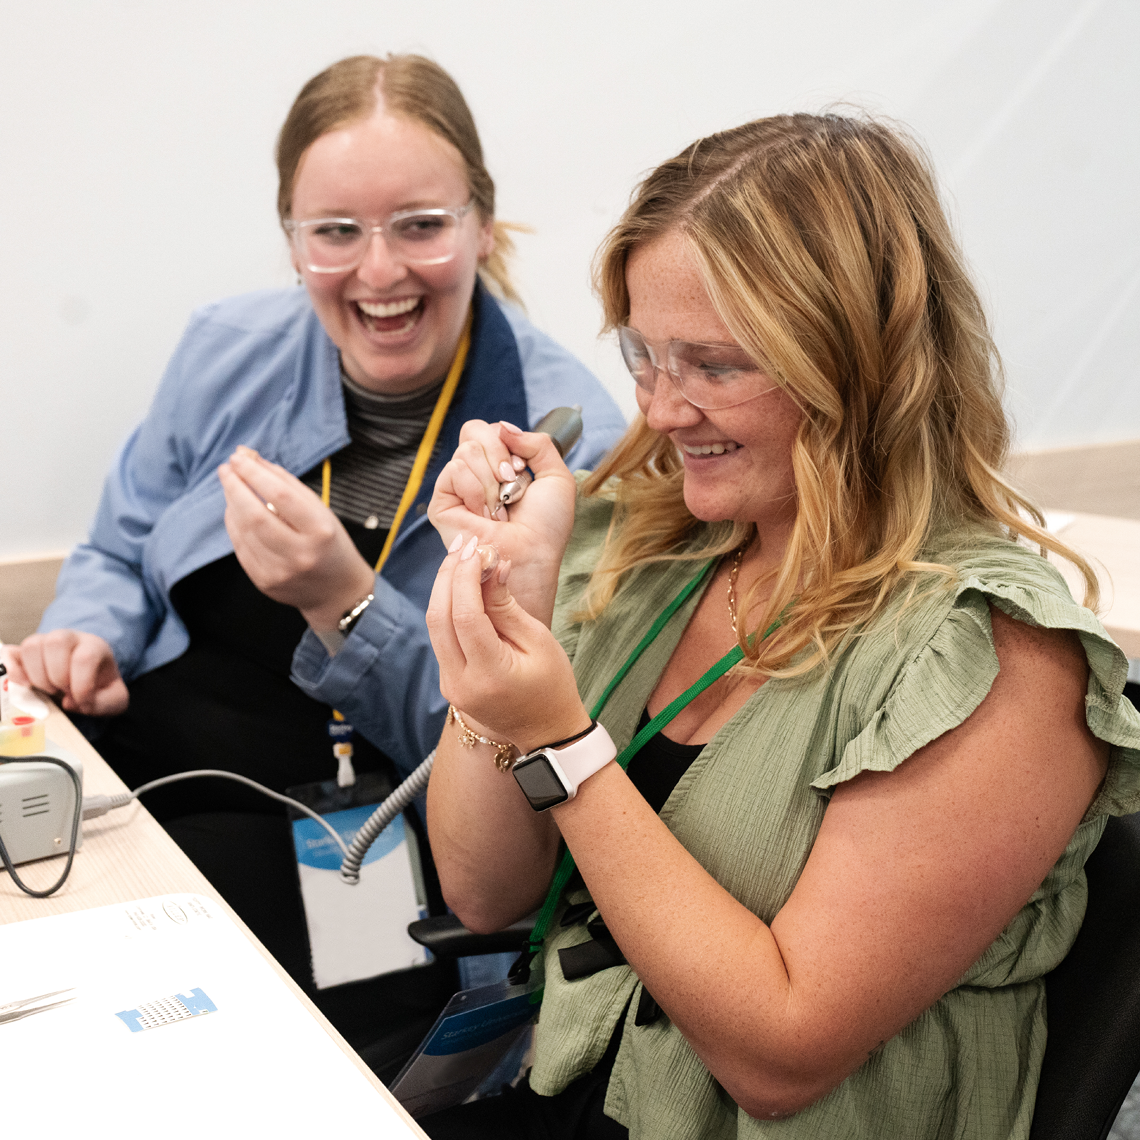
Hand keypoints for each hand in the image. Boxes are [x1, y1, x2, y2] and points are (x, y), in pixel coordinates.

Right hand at [3, 631, 127, 715]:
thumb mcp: (114, 699)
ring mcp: (45, 641)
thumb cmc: (100, 687)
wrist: (87, 678)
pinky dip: (13, 670)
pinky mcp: (25, 652)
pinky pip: (11, 653)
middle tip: (62, 691)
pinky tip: (25, 685)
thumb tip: (69, 702)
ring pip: (32, 645)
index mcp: (95, 647)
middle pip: (56, 642)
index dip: (81, 684)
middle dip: (57, 675)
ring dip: (37, 674)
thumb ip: (103, 703)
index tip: (81, 701)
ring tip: (48, 690)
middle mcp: (70, 638)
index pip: (85, 657)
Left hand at [218, 446, 375, 632]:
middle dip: (235, 487)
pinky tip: (235, 512)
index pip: (280, 495)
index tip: (239, 457)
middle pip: (255, 514)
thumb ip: (286, 483)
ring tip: (232, 487)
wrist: (338, 592)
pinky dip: (234, 524)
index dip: (254, 473)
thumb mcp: (320, 511)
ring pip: (243, 530)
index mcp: (320, 531)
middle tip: (226, 469)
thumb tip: (250, 457)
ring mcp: (280, 571)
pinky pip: (240, 547)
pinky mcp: (264, 582)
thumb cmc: (330, 544)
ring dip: (232, 504)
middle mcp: (300, 554)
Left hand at [426, 532, 589, 752]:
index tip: (477, 548)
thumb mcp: (538, 640)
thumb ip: (507, 605)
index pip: (464, 615)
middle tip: (465, 545)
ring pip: (434, 626)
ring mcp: (449, 685)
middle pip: (438, 617)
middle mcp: (460, 682)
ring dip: (446, 588)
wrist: (546, 732)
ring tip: (464, 558)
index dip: (466, 576)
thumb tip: (490, 566)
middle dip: (449, 575)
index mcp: (488, 674)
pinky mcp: (448, 681)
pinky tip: (464, 586)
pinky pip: (442, 637)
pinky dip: (449, 607)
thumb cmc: (552, 686)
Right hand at [428, 420, 576, 625]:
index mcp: (499, 465)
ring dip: (492, 481)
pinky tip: (483, 514)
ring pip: (466, 451)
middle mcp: (476, 474)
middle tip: (511, 484)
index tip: (522, 470)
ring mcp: (457, 488)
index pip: (490, 429)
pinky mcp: (442, 504)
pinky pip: (454, 471)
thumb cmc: (546, 526)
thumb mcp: (556, 476)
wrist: (533, 555)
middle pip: (474, 431)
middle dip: (500, 456)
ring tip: (499, 508)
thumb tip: (503, 426)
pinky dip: (476, 491)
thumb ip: (538, 442)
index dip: (508, 444)